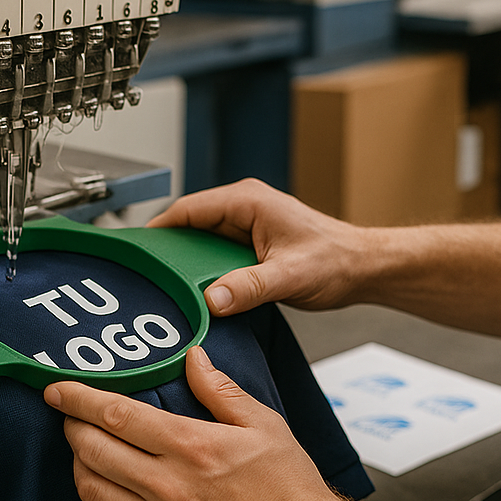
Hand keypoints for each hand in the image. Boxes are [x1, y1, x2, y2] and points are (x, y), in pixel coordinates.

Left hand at [44, 345, 349, 500]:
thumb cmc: (290, 487)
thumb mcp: (264, 424)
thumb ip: (220, 389)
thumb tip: (193, 357)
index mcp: (192, 447)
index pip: (117, 416)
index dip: (79, 399)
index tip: (58, 389)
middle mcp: (168, 486)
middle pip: (92, 451)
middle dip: (71, 427)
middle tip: (69, 413)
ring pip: (91, 490)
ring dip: (78, 463)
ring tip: (85, 446)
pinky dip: (93, 500)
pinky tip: (103, 484)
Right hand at [147, 179, 372, 315]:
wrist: (363, 267)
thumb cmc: (336, 259)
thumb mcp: (288, 276)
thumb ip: (248, 287)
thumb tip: (211, 299)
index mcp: (247, 201)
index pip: (188, 208)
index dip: (159, 229)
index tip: (138, 251)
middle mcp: (244, 207)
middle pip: (189, 225)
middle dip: (169, 250)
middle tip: (148, 277)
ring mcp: (247, 224)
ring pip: (201, 241)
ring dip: (188, 263)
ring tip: (166, 287)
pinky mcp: (251, 243)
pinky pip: (216, 254)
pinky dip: (204, 270)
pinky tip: (197, 292)